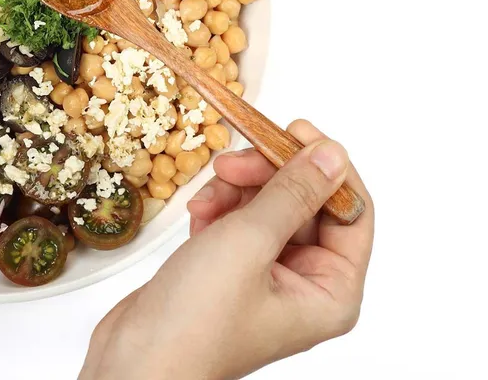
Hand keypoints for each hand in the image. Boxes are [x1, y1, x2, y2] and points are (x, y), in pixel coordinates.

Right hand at [81, 120, 373, 379]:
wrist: (135, 359)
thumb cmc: (196, 321)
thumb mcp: (250, 242)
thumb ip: (294, 192)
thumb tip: (332, 153)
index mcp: (331, 292)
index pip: (352, 212)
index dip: (325, 167)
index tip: (294, 130)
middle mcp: (305, 286)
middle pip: (305, 204)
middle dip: (268, 177)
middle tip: (234, 161)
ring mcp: (266, 279)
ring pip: (266, 208)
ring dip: (237, 192)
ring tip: (209, 195)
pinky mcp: (230, 274)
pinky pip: (237, 224)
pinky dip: (218, 211)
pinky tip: (198, 215)